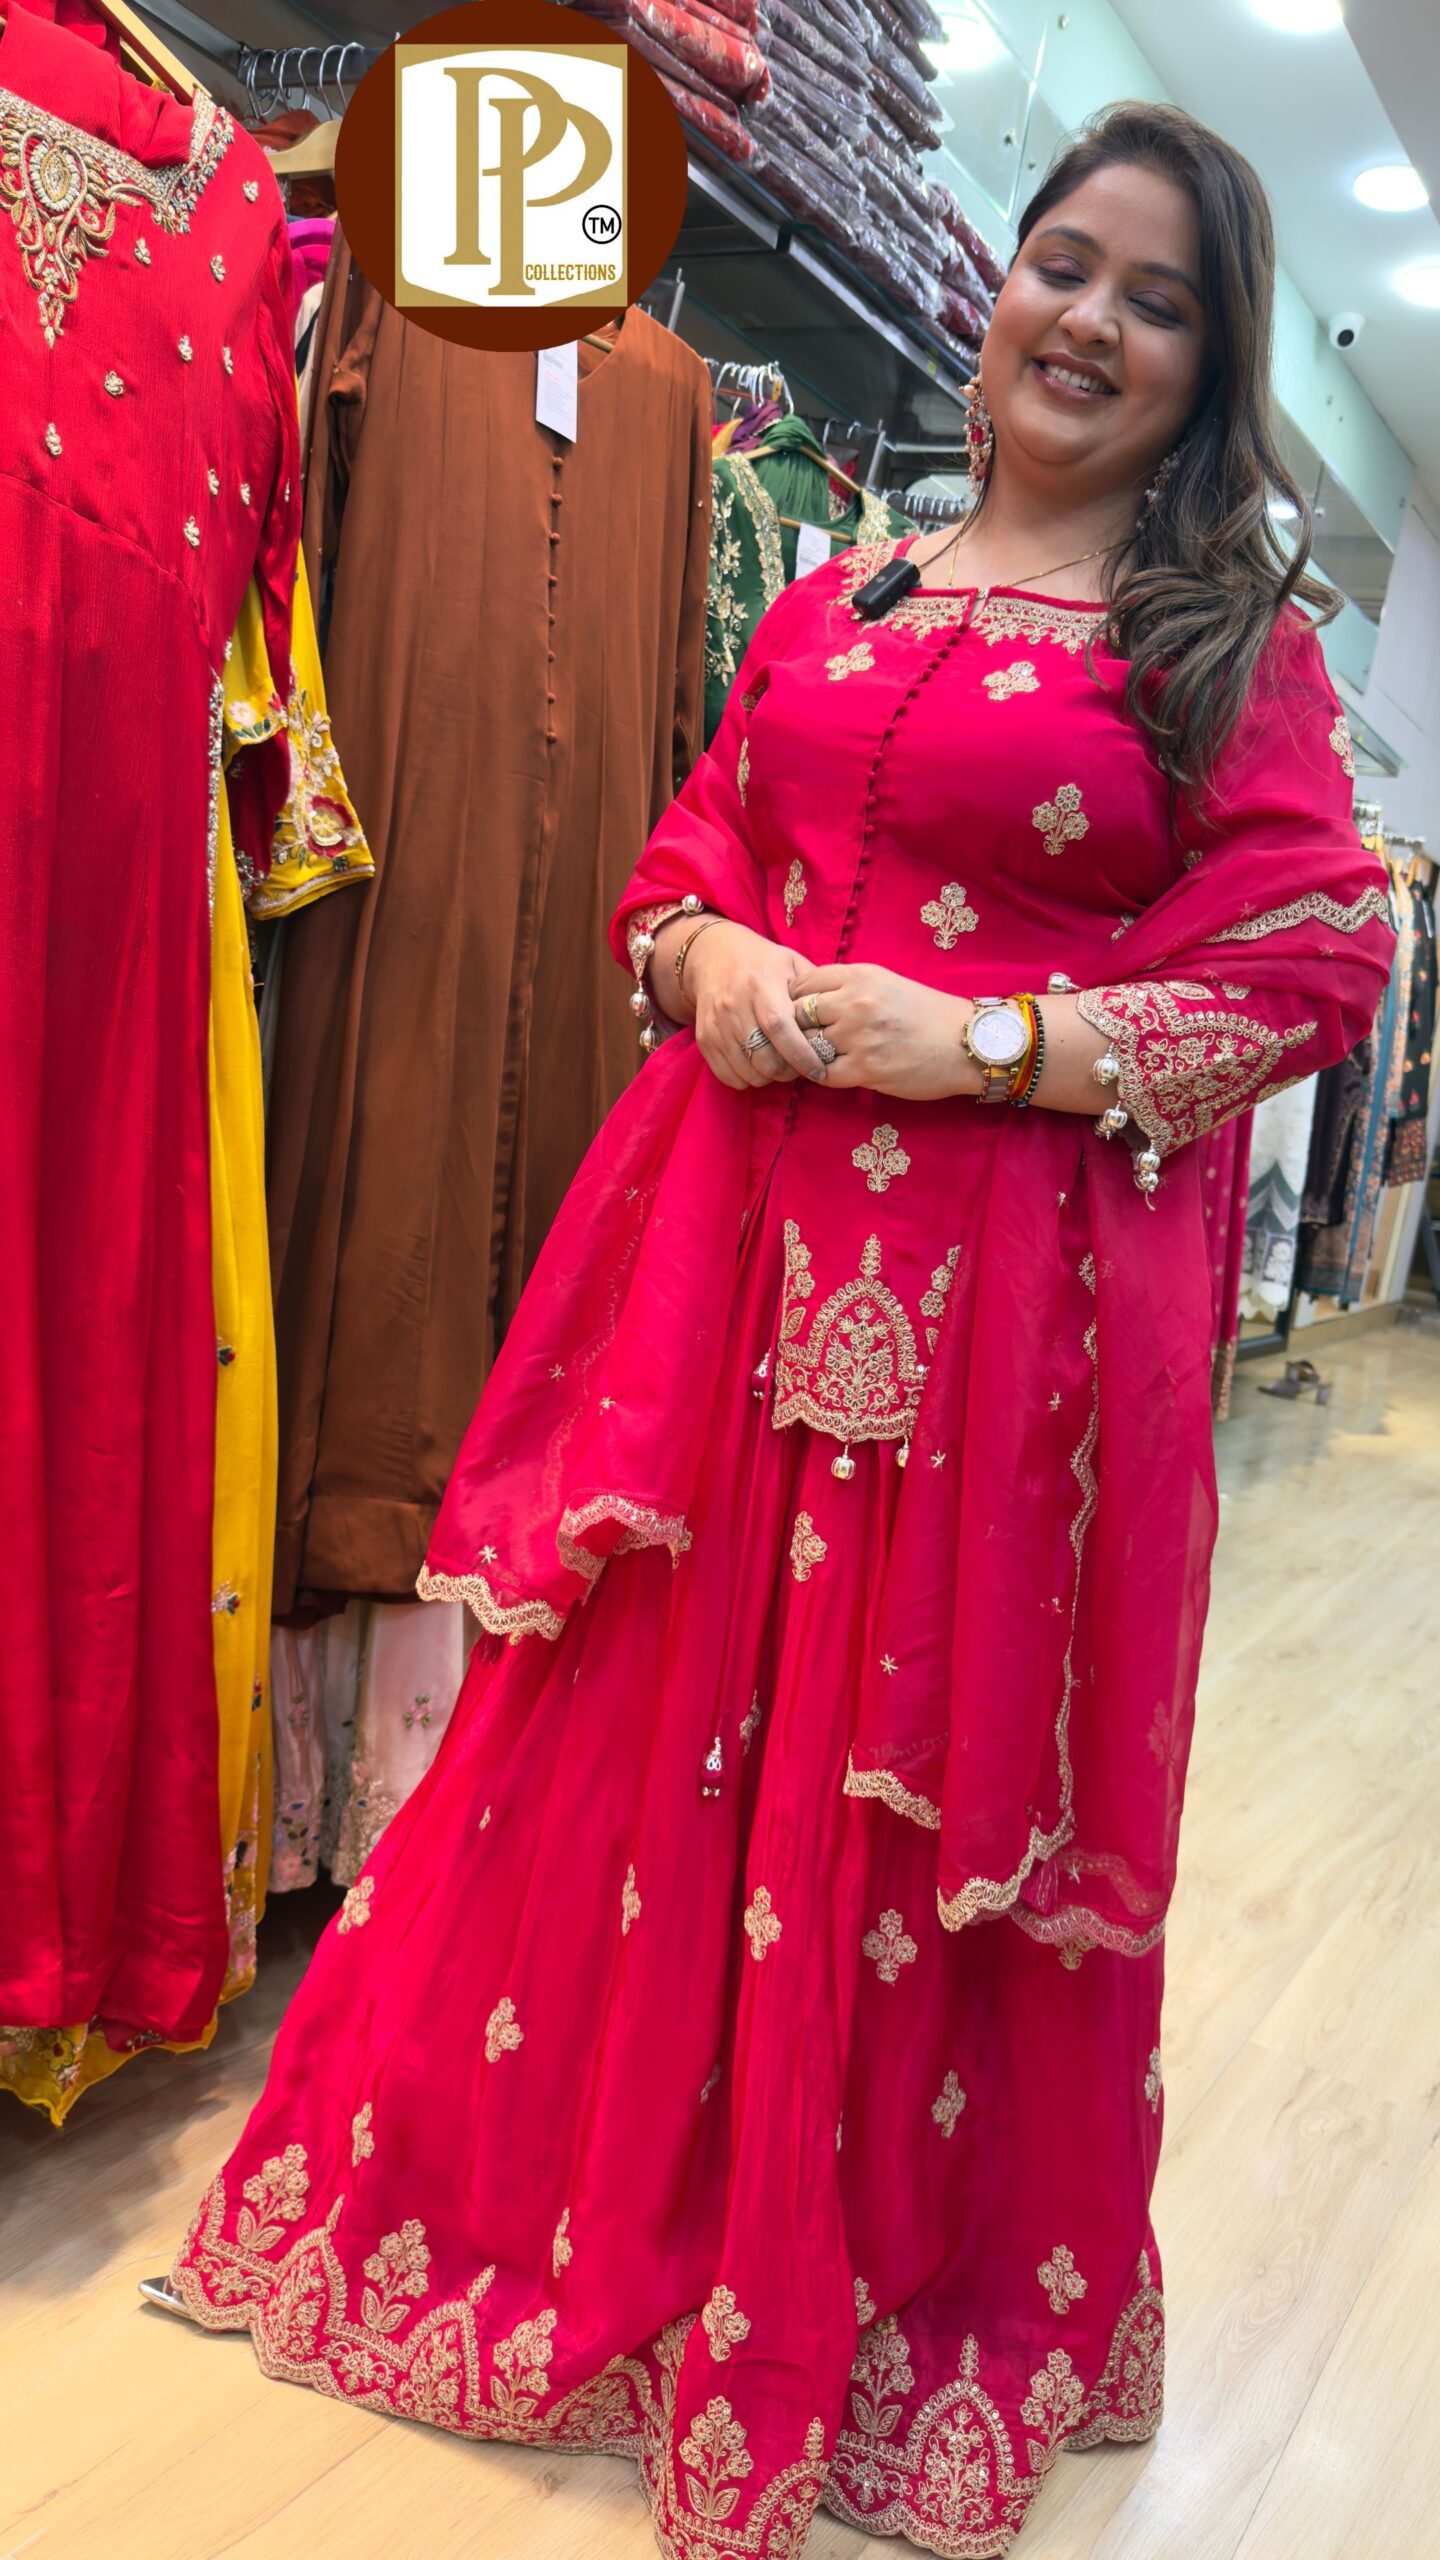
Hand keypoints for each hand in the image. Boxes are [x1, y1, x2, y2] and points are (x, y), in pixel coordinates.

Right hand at [686, 921, 829, 1091]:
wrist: (713, 957)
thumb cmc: (762, 963)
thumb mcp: (792, 963)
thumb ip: (815, 990)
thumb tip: (841, 1019)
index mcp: (761, 985)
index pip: (780, 1028)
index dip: (801, 1055)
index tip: (819, 1070)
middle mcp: (734, 1005)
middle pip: (764, 1058)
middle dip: (788, 1072)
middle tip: (800, 1067)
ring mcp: (716, 1024)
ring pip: (748, 1071)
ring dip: (769, 1077)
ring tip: (781, 1065)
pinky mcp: (704, 1039)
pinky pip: (728, 1076)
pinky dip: (747, 1079)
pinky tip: (758, 1066)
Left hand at [788, 963, 979, 1100]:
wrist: (966, 1043)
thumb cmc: (928, 1014)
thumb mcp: (888, 984)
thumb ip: (850, 987)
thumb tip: (810, 998)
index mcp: (860, 976)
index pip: (804, 984)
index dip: (796, 1001)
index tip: (801, 1014)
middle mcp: (856, 1002)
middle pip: (798, 1015)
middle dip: (797, 1029)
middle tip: (804, 1040)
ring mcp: (859, 1036)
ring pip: (807, 1046)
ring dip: (810, 1054)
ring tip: (819, 1057)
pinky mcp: (866, 1069)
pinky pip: (823, 1074)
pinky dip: (823, 1075)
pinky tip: (836, 1072)